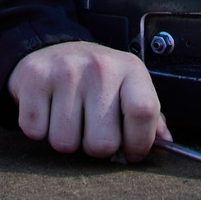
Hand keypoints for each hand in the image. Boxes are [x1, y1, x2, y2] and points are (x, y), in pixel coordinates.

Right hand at [7, 41, 169, 160]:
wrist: (50, 47)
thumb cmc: (95, 78)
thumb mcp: (127, 87)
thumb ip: (149, 117)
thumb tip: (166, 144)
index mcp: (130, 69)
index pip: (144, 112)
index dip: (139, 143)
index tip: (131, 152)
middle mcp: (99, 67)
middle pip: (102, 143)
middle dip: (95, 147)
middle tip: (90, 129)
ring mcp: (65, 71)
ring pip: (65, 143)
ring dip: (66, 140)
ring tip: (68, 118)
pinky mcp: (34, 78)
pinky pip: (35, 131)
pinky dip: (39, 130)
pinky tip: (47, 111)